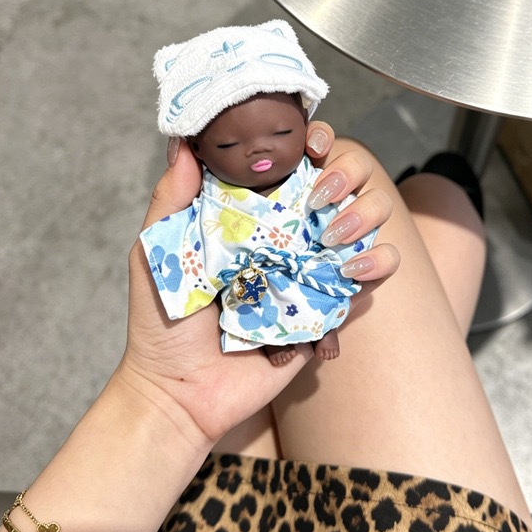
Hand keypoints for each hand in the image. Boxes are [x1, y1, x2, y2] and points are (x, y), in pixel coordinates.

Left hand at [121, 127, 396, 444]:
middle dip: (347, 174)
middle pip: (344, 181)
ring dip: (366, 214)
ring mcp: (313, 268)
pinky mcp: (330, 306)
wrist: (182, 393)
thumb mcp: (155, 253)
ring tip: (334, 237)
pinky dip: (377, 265)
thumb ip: (171, 197)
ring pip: (369, 220)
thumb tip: (183, 138)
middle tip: (321, 197)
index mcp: (251, 215)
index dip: (313, 143)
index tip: (310, 143)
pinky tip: (352, 271)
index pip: (295, 163)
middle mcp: (289, 235)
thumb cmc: (163, 324)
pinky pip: (371, 276)